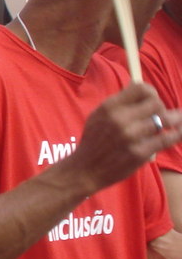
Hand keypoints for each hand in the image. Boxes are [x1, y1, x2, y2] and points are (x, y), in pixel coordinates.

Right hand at [66, 84, 181, 194]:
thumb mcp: (98, 116)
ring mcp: (130, 137)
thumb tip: (146, 92)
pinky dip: (177, 134)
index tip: (152, 101)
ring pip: (164, 120)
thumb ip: (120, 103)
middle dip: (161, 108)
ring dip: (174, 120)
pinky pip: (166, 139)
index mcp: (109, 107)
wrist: (86, 169)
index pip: (141, 88)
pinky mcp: (139, 153)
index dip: (151, 93)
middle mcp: (119, 119)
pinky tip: (179, 131)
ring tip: (177, 120)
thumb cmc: (95, 141)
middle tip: (160, 115)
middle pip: (156, 103)